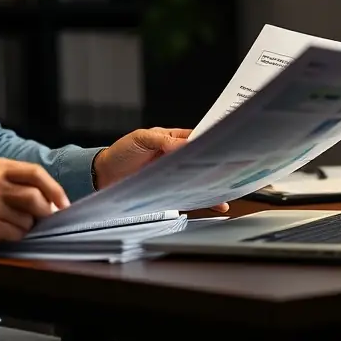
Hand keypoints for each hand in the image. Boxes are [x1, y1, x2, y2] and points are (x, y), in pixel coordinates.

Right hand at [0, 158, 70, 249]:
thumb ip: (24, 183)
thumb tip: (55, 201)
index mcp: (1, 166)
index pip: (36, 173)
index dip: (55, 189)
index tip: (64, 204)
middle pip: (35, 197)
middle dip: (45, 212)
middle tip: (44, 219)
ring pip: (28, 219)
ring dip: (28, 226)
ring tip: (14, 223)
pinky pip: (17, 233)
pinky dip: (16, 236)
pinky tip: (4, 231)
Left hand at [93, 128, 228, 212]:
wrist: (103, 175)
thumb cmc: (121, 152)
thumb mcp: (141, 139)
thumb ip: (163, 141)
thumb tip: (186, 144)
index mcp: (173, 139)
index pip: (199, 137)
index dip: (213, 140)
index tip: (228, 145)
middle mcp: (177, 156)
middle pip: (204, 160)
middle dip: (220, 164)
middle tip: (237, 168)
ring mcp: (175, 174)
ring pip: (201, 178)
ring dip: (215, 184)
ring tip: (232, 188)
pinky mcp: (170, 191)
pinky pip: (191, 195)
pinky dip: (204, 200)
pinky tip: (218, 204)